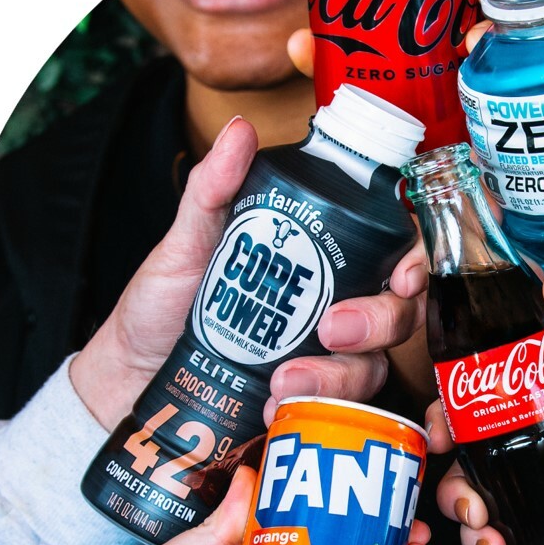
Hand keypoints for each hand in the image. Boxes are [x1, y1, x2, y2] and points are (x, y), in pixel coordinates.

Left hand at [71, 115, 425, 431]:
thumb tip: (239, 132)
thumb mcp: (186, 244)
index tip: (403, 275)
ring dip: (337, 375)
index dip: (415, 264)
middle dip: (379, 321)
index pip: (392, 258)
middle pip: (399, 315)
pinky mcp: (307, 407)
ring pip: (371, 369)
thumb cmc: (160, 307)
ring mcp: (324, 364)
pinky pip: (335, 412)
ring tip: (283, 380)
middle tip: (331, 329)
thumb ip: (214, 191)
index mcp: (321, 267)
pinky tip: (274, 407)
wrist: (128, 378)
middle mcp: (335, 313)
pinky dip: (312, 408)